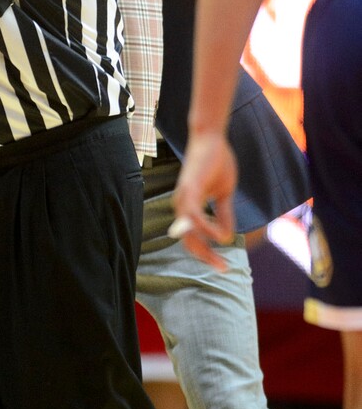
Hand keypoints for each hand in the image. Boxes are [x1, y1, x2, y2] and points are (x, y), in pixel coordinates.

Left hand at [171, 131, 236, 269]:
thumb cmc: (216, 162)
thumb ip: (224, 214)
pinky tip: (221, 238)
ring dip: (206, 249)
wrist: (211, 138)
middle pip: (189, 242)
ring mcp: (184, 199)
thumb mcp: (223, 194)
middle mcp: (182, 207)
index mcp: (189, 208)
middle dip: (206, 257)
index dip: (207, 254)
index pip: (193, 239)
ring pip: (190, 233)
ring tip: (222, 260)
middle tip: (223, 269)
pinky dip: (207, 229)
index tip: (223, 266)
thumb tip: (227, 237)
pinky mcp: (190, 190)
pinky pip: (195, 217)